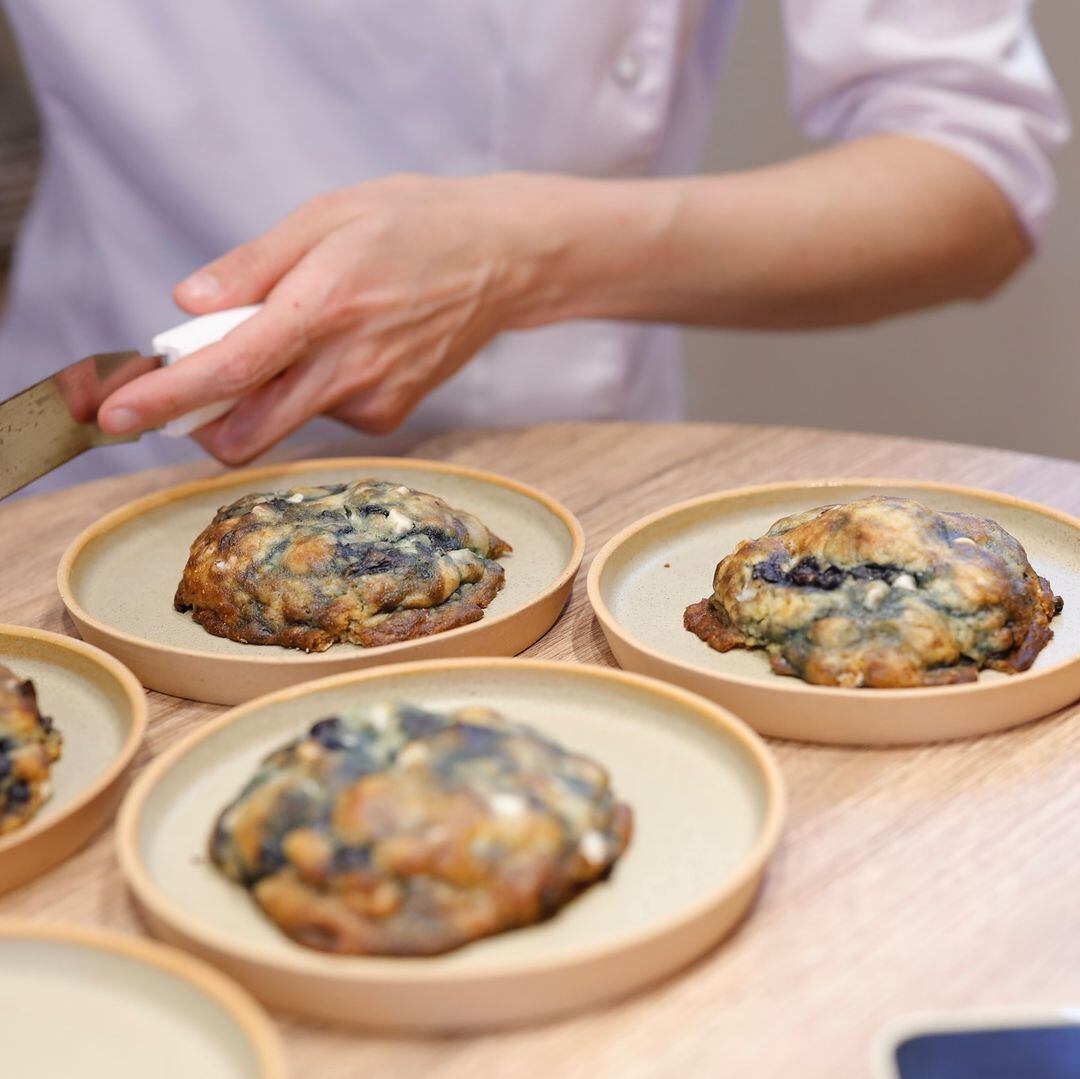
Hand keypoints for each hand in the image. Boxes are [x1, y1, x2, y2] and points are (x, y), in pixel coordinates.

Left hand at [98, 173, 558, 462]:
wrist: (504, 260)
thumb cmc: (414, 225)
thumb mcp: (328, 215)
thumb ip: (253, 265)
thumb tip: (187, 305)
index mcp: (323, 305)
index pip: (229, 369)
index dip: (164, 396)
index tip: (117, 415)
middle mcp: (347, 366)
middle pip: (246, 433)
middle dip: (200, 419)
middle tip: (194, 375)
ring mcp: (373, 399)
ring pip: (281, 422)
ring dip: (261, 390)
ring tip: (306, 326)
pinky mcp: (389, 415)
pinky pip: (322, 415)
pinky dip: (309, 387)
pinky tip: (346, 345)